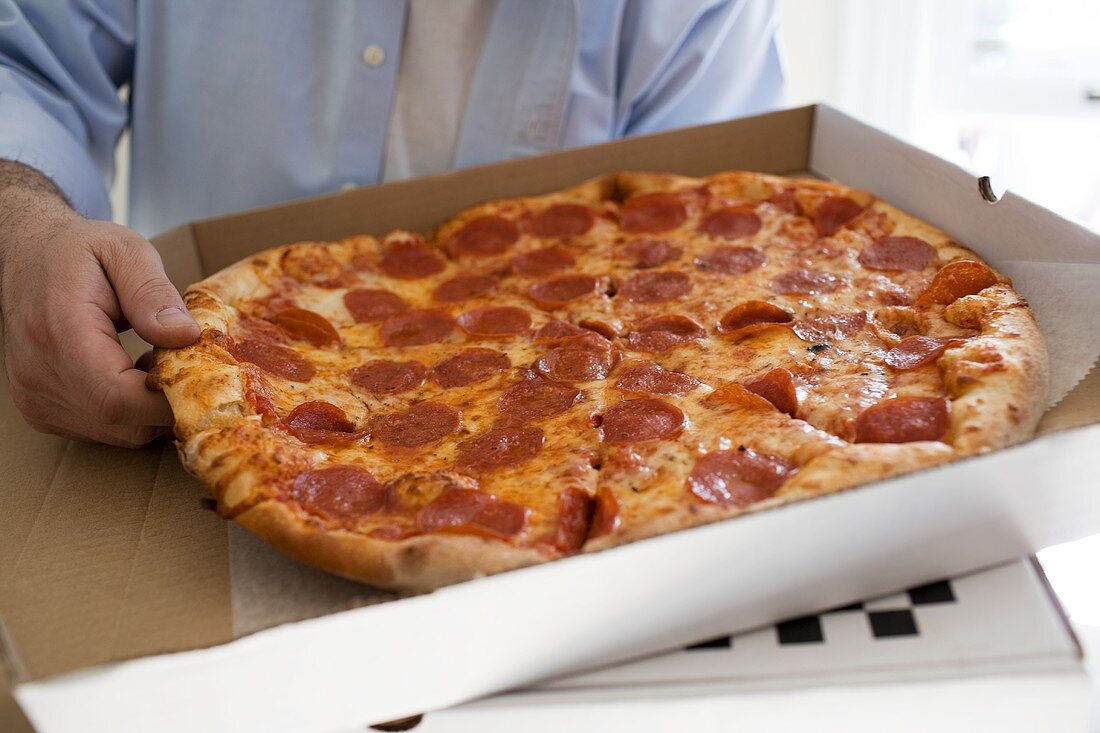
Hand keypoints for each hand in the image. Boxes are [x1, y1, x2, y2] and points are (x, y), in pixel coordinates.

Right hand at [0, 163, 199, 446]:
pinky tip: (133, 373)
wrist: (27, 258)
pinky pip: (102, 430)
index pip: (116, 396)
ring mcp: (36, 398)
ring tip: (156, 362)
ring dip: (151, 408)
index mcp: (58, 330)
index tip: (202, 375)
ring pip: (117, 433)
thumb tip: (186, 336)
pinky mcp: (42, 410)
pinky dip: (130, 411)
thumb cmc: (80, 251)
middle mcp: (39, 374)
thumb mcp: (125, 251)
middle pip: (122, 422)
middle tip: (187, 364)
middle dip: (169, 403)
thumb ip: (153, 293)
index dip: (167, 399)